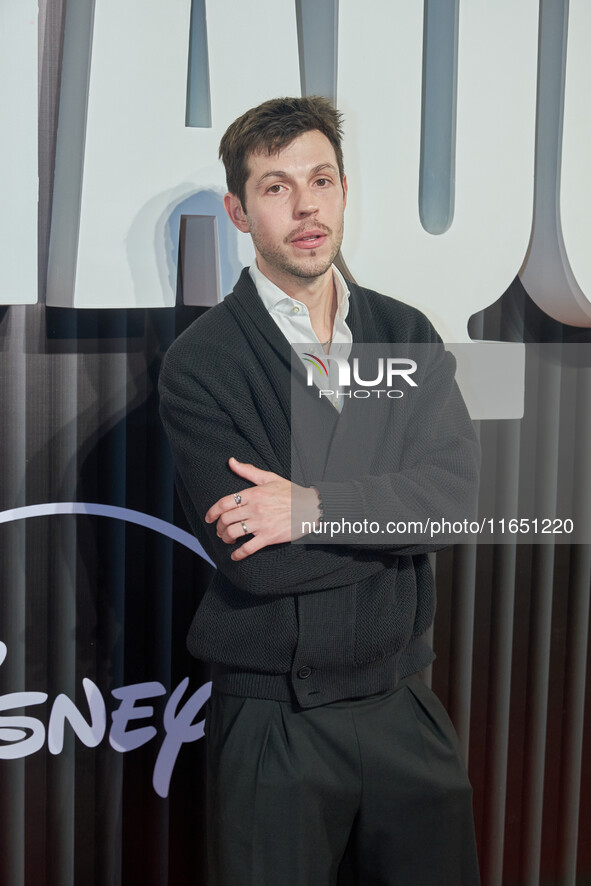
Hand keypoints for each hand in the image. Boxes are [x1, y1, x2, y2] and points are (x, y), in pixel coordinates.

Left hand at [204, 458, 319, 559]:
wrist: (311, 507)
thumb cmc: (290, 492)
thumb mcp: (270, 478)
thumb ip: (248, 471)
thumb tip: (231, 461)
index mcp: (254, 493)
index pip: (225, 502)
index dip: (213, 511)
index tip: (209, 517)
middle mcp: (255, 509)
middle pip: (226, 519)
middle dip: (219, 527)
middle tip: (220, 530)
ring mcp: (262, 524)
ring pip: (234, 533)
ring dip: (225, 538)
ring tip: (227, 539)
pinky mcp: (269, 537)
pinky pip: (248, 548)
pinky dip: (238, 554)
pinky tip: (235, 556)